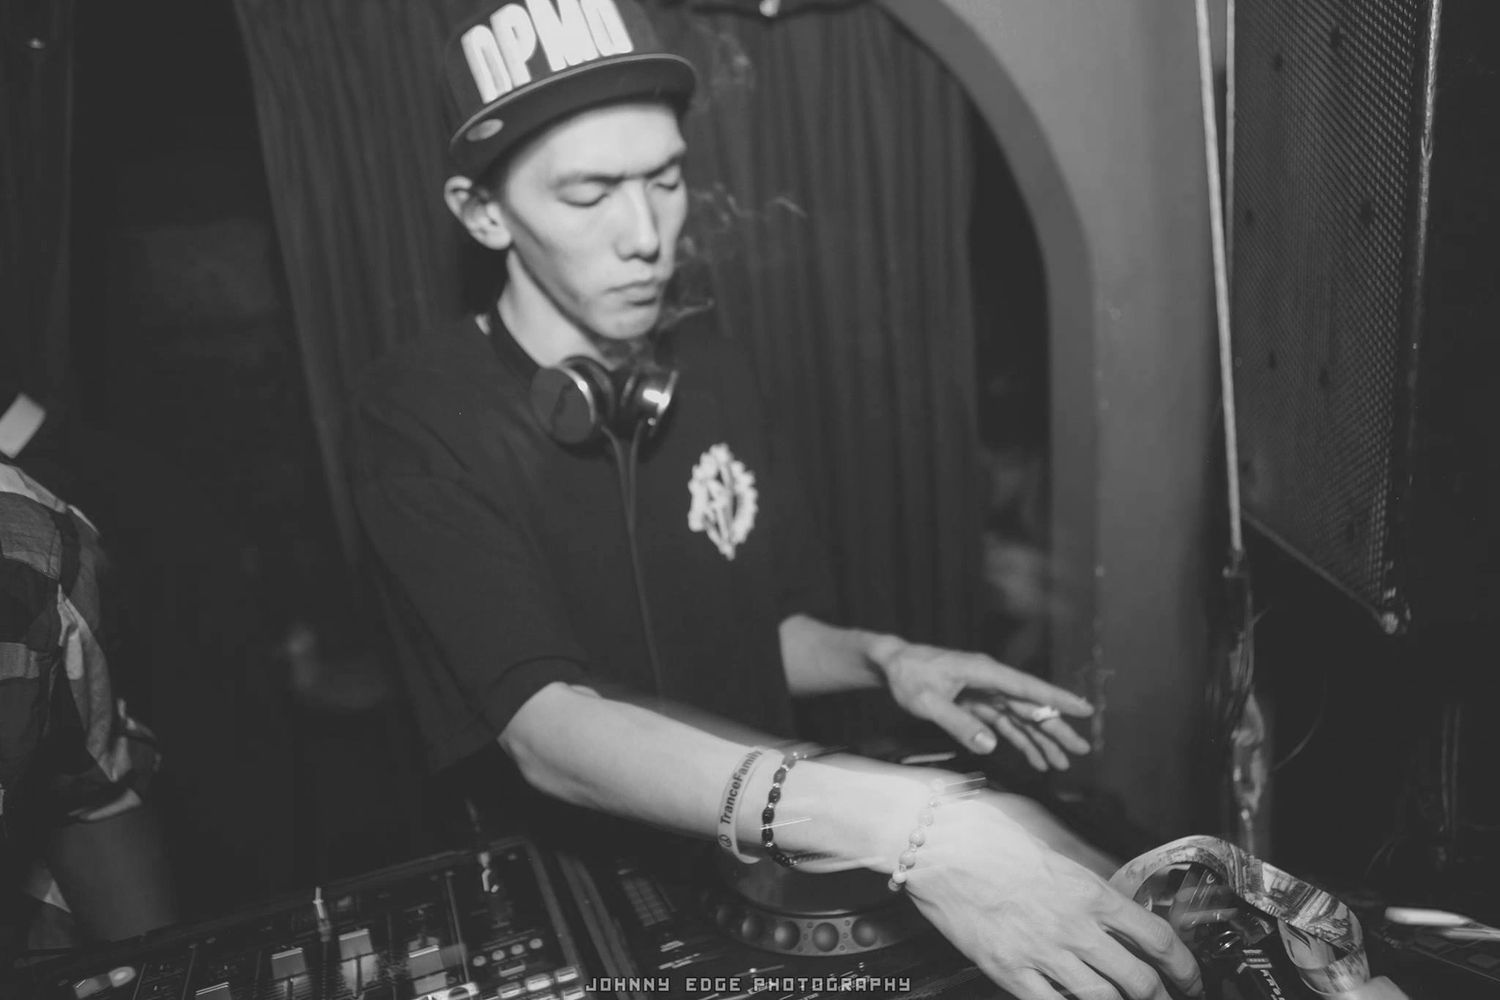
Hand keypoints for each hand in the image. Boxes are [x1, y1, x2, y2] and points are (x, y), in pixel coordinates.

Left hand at [871, 638, 1093, 768]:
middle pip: (1030, 706)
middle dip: (1056, 729)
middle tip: (1081, 751)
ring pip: (1021, 718)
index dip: (1057, 699)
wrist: (892, 663)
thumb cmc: (908, 676)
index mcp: (985, 672)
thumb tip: (990, 746)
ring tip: (1062, 765)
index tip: (1083, 709)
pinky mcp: (978, 703)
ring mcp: (986, 692)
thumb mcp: (927, 702)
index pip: (1028, 688)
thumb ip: (958, 723)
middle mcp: (991, 680)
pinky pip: (1005, 723)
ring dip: (1041, 740)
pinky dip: (1020, 741)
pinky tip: (1035, 759)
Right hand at [905, 794, 1203, 999]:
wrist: (933, 843)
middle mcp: (1073, 926)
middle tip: (1167, 999)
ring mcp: (1041, 953)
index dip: (1184, 966)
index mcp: (1087, 889)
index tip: (1190, 977)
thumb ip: (1083, 866)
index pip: (1156, 937)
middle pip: (1139, 981)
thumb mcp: (1047, 838)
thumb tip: (1109, 881)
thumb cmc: (983, 832)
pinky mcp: (1008, 970)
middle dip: (1161, 996)